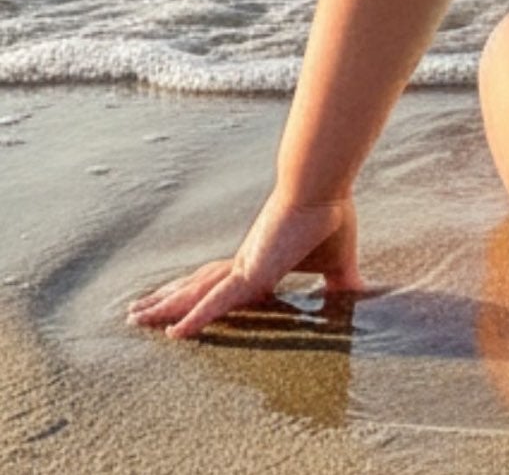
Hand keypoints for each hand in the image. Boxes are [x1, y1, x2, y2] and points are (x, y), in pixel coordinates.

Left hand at [127, 191, 362, 339]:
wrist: (324, 185)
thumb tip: (361, 295)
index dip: (199, 293)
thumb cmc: (330, 214)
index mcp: (260, 260)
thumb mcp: (338, 260)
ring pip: (196, 293)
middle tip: (137, 313)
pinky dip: (196, 319)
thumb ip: (341, 281)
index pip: (221, 281)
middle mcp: (244, 262)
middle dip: (168, 299)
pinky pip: (218, 302)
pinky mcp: (252, 272)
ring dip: (165, 307)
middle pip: (196, 285)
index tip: (180, 303)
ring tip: (133, 319)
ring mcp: (244, 267)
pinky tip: (175, 336)